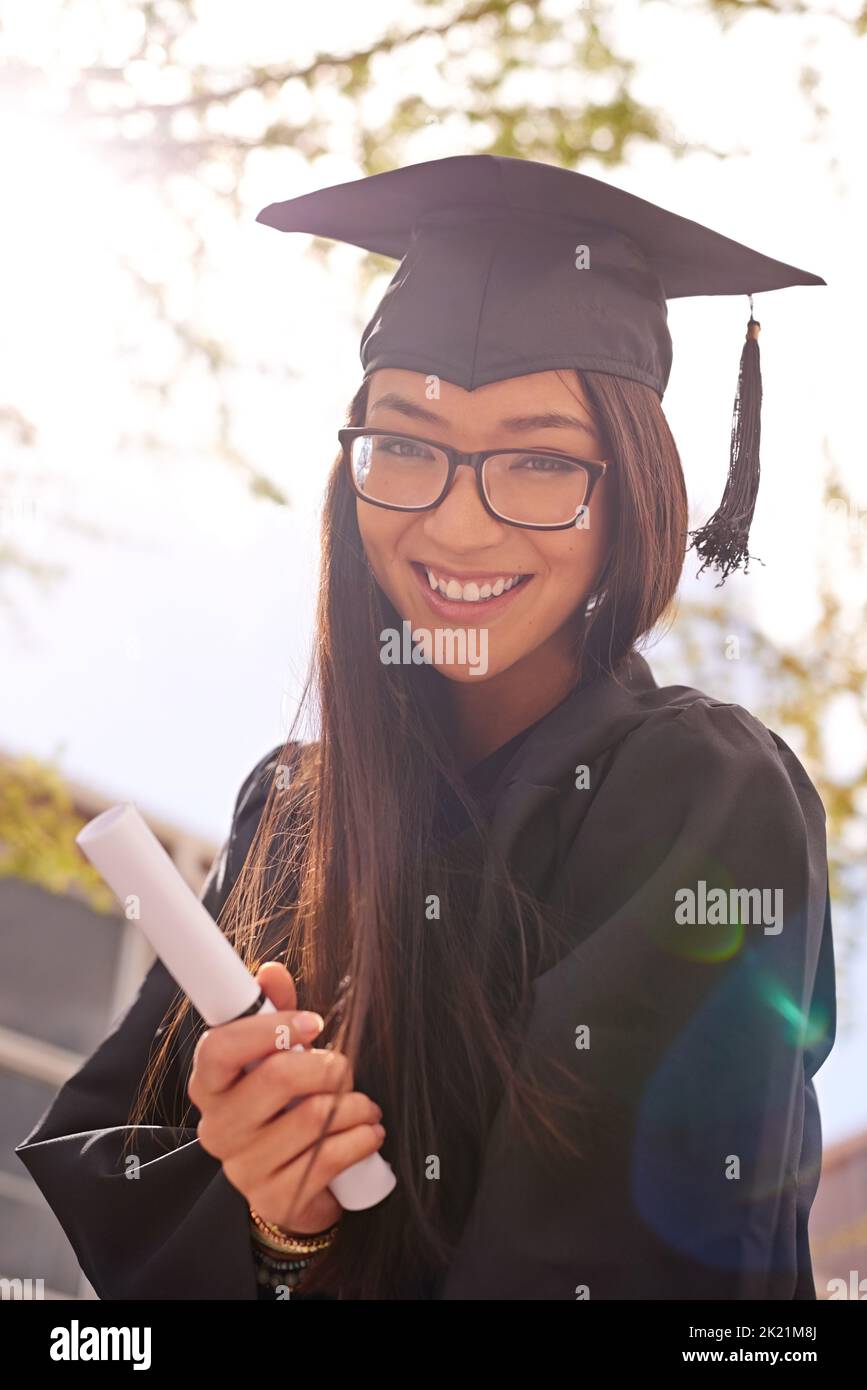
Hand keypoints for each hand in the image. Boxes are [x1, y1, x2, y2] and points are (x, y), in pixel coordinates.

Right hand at [189, 961, 385, 1234]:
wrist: (293, 1183)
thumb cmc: (284, 1107)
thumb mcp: (278, 1057)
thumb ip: (274, 1011)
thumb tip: (271, 971)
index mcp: (211, 1085)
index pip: (220, 1047)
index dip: (270, 1028)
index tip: (311, 1023)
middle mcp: (218, 1127)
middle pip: (276, 1078)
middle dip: (327, 1066)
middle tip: (344, 1069)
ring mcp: (243, 1168)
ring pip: (312, 1118)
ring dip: (354, 1105)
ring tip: (363, 1105)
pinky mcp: (275, 1199)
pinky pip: (329, 1158)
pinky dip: (361, 1138)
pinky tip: (367, 1132)